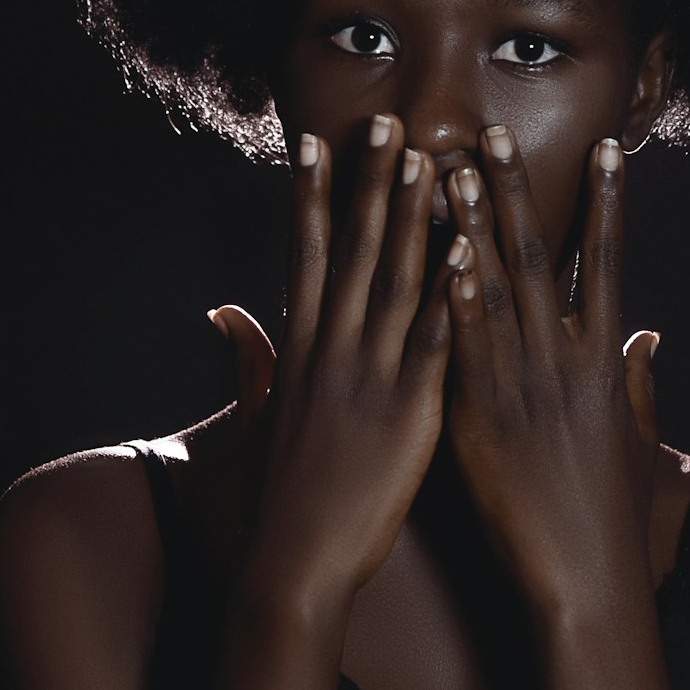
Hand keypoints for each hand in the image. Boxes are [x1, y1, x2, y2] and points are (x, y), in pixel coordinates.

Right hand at [211, 115, 456, 612]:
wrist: (294, 568)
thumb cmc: (274, 499)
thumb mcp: (253, 418)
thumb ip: (249, 358)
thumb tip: (224, 311)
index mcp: (298, 350)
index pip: (306, 253)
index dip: (311, 194)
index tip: (316, 140)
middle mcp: (331, 352)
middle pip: (354, 250)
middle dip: (372, 182)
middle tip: (390, 121)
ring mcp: (370, 380)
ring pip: (397, 282)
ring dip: (416, 217)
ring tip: (432, 160)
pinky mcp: (409, 415)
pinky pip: (434, 343)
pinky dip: (449, 297)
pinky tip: (465, 252)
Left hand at [439, 126, 661, 614]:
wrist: (586, 578)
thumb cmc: (611, 512)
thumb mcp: (635, 435)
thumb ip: (638, 378)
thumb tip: (649, 334)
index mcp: (603, 360)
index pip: (605, 259)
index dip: (606, 200)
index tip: (604, 145)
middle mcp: (566, 360)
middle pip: (540, 257)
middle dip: (517, 191)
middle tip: (495, 132)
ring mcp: (524, 386)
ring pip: (497, 290)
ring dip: (472, 226)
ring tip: (453, 169)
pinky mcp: (483, 418)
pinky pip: (466, 346)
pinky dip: (455, 299)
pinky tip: (441, 257)